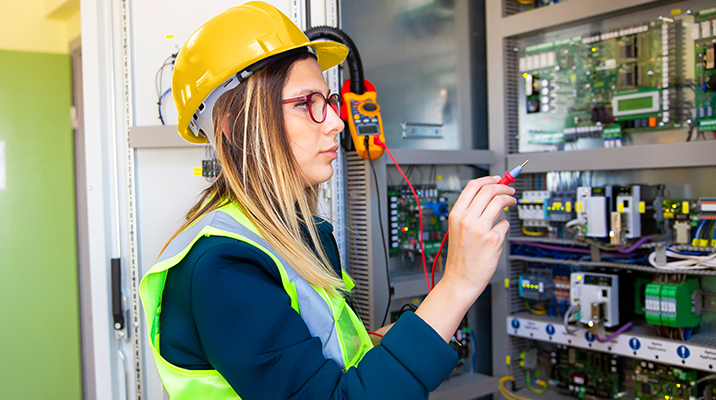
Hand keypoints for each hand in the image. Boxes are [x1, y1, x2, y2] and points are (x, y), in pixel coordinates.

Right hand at [441, 176, 515, 299]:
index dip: (489, 179)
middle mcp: (467, 220)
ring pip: (500, 202)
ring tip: (511, 202)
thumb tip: (489, 194)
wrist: (461, 279)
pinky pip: (505, 224)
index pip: (473, 186)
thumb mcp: (457, 228)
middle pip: (489, 190)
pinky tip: (500, 232)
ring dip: (509, 199)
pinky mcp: (493, 240)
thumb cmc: (460, 256)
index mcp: (456, 214)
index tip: (498, 178)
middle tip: (510, 189)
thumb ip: (470, 211)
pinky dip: (505, 226)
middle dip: (503, 186)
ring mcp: (480, 229)